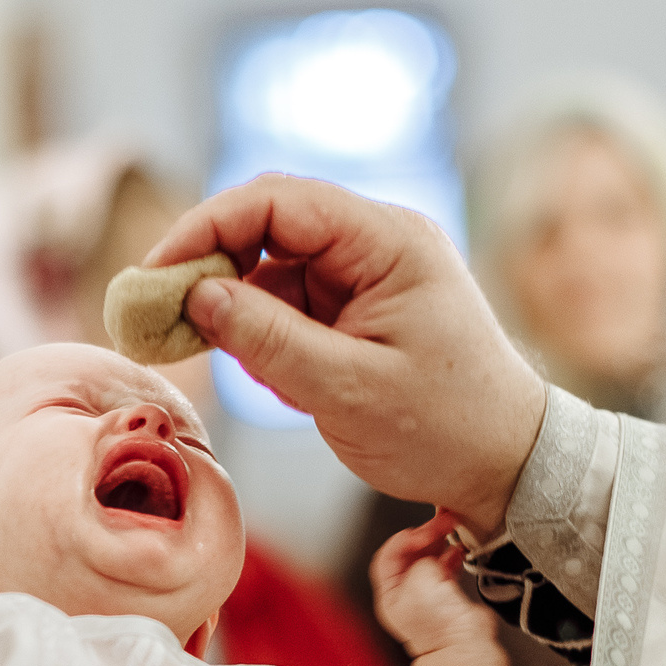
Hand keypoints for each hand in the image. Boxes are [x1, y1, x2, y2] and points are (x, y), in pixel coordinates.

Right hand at [148, 176, 547, 536]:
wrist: (508, 465)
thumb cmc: (444, 429)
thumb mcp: (346, 390)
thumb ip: (267, 339)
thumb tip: (196, 295)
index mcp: (389, 242)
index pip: (278, 201)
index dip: (207, 227)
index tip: (156, 273)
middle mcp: (379, 242)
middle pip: (270, 225)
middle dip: (213, 267)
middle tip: (162, 316)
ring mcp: (370, 273)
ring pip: (274, 268)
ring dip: (241, 311)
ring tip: (239, 368)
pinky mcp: (361, 306)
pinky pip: (292, 302)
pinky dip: (268, 336)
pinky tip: (281, 382)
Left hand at [369, 511, 494, 657]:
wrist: (466, 645)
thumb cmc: (438, 627)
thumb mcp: (419, 581)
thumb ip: (422, 560)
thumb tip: (432, 554)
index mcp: (390, 593)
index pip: (388, 556)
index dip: (403, 539)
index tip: (421, 532)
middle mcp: (407, 593)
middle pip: (409, 554)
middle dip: (424, 535)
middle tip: (440, 523)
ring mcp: (428, 594)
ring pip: (429, 558)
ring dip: (439, 542)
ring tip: (450, 530)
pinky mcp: (448, 595)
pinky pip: (446, 567)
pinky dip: (452, 555)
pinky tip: (458, 550)